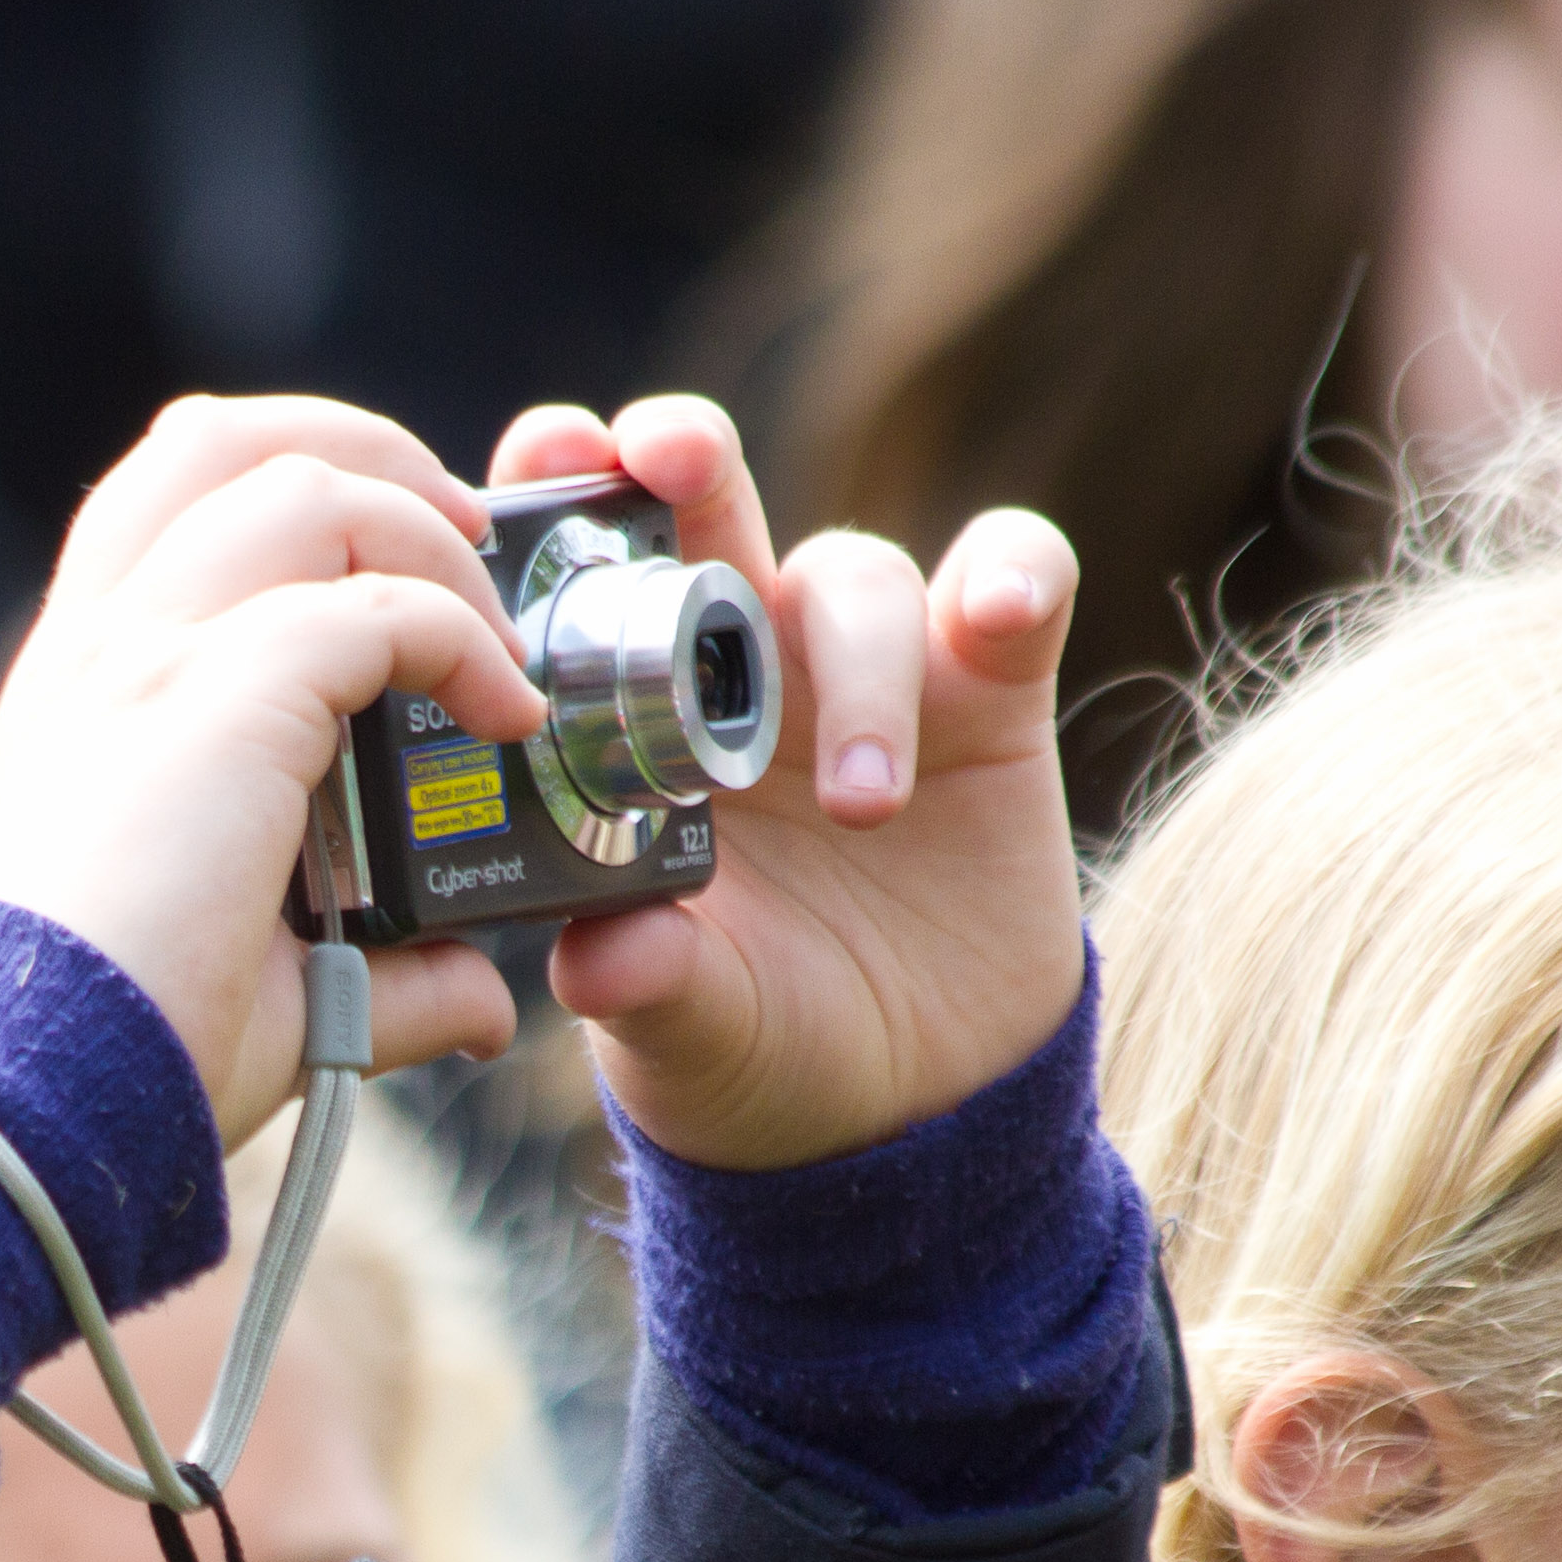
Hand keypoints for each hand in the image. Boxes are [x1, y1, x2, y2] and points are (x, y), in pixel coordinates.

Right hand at [0, 396, 527, 1142]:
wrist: (30, 1100)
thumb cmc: (117, 1059)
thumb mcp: (260, 990)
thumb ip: (380, 978)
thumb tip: (477, 1002)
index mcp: (80, 688)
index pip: (160, 502)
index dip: (280, 486)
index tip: (382, 557)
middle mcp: (102, 646)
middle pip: (225, 441)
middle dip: (367, 452)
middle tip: (464, 531)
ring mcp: (151, 658)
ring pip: (308, 487)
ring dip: (427, 534)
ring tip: (496, 630)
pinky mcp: (220, 701)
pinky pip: (378, 607)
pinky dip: (461, 639)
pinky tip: (508, 714)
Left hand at [492, 396, 1082, 1169]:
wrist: (897, 1112)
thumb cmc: (751, 1047)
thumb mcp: (683, 1029)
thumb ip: (646, 979)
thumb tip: (602, 958)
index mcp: (631, 723)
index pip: (586, 573)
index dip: (566, 493)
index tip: (548, 449)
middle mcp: (740, 671)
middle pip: (712, 513)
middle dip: (689, 461)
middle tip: (673, 461)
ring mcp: (866, 673)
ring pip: (856, 578)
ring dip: (856, 673)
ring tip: (859, 810)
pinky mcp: (992, 698)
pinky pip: (1013, 588)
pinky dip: (1013, 578)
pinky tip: (999, 617)